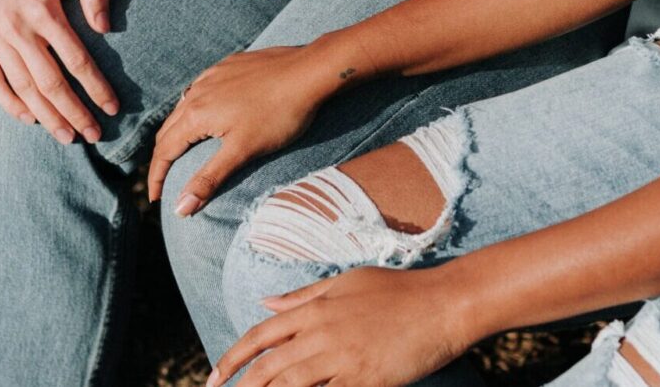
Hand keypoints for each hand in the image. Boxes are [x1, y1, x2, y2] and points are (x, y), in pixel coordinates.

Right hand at [0, 0, 117, 142]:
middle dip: (74, 112)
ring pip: (23, 88)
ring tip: (67, 136)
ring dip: (47, 116)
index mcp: (44, 11)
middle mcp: (18, 28)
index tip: (112, 108)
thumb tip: (104, 29)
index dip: (96, 87)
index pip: (76, 59)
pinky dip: (11, 105)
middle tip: (94, 134)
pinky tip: (31, 120)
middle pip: (50, 82)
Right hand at [147, 44, 348, 214]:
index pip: (164, 150)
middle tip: (163, 180)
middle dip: (162, 156)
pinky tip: (207, 114)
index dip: (156, 177)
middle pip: (168, 129)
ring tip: (180, 151)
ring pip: (183, 107)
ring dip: (177, 132)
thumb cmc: (279, 114)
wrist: (309, 71)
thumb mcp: (243, 151)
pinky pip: (200, 90)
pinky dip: (194, 109)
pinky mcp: (228, 66)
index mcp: (196, 114)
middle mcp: (197, 91)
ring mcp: (212, 75)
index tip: (154, 198)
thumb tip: (179, 208)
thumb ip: (209, 179)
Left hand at [208, 267, 478, 386]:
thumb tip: (265, 302)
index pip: (261, 335)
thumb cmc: (398, 290)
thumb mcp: (346, 282)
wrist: (444, 303)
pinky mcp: (366, 380)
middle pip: (269, 367)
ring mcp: (344, 359)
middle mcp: (322, 334)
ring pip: (292, 385)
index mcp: (314, 308)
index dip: (233, 356)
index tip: (215, 375)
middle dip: (243, 385)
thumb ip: (303, 295)